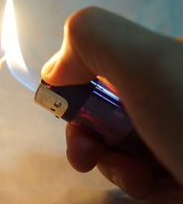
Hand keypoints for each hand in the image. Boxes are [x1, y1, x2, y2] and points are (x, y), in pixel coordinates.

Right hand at [41, 7, 182, 201]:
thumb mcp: (150, 63)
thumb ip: (93, 38)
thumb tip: (55, 68)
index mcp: (170, 58)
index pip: (103, 64)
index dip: (76, 87)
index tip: (67, 112)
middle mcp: (175, 93)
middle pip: (109, 107)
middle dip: (88, 132)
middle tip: (83, 152)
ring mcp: (178, 134)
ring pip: (122, 144)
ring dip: (112, 163)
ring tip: (132, 177)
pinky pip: (144, 174)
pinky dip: (135, 183)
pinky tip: (148, 187)